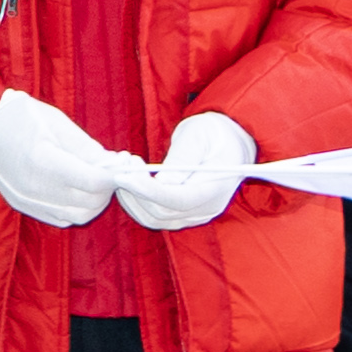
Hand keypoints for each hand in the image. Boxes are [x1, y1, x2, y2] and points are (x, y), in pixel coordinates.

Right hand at [0, 90, 136, 228]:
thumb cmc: (19, 116)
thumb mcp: (58, 123)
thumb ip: (88, 148)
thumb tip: (113, 166)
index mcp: (44, 160)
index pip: (93, 182)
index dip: (113, 176)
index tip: (120, 167)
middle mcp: (34, 186)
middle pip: (89, 202)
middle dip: (106, 189)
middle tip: (109, 172)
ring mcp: (26, 199)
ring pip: (77, 215)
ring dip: (92, 202)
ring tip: (93, 182)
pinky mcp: (22, 204)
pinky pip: (60, 218)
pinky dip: (75, 209)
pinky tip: (75, 191)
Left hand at [116, 110, 258, 233]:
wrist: (229, 143)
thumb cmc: (214, 133)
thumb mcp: (199, 135)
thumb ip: (183, 158)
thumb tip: (161, 181)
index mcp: (217, 187)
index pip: (179, 199)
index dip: (149, 191)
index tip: (124, 176)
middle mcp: (207, 208)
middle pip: (162, 212)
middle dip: (135, 190)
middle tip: (122, 165)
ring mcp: (195, 215)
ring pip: (154, 218)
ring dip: (132, 198)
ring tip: (125, 170)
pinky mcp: (183, 214)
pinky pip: (154, 216)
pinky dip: (136, 202)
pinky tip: (130, 181)